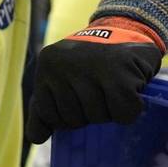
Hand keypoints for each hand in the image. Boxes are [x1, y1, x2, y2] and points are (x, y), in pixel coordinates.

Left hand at [25, 17, 163, 144]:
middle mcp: (65, 63)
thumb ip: (45, 108)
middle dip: (92, 112)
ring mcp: (92, 66)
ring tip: (114, 86)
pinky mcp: (120, 72)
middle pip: (76, 120)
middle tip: (101, 88)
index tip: (81, 94)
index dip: (70, 114)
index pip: (51, 116)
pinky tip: (130, 89)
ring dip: (111, 110)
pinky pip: (124, 113)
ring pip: (99, 117)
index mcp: (47, 65)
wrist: (128, 29)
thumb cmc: (92, 63)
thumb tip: (37, 137)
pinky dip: (130, 109)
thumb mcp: (61, 79)